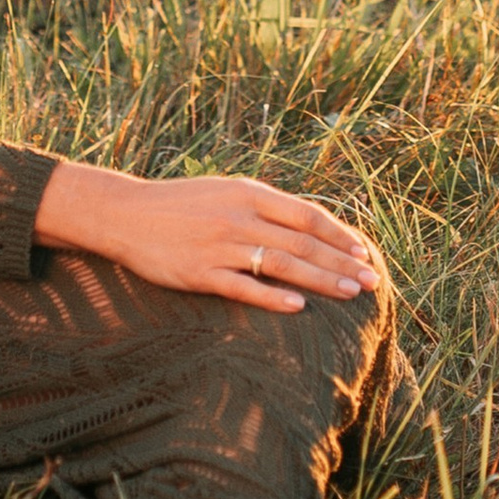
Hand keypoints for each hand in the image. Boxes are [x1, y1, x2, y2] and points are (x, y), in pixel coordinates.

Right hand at [34, 161, 385, 313]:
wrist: (126, 214)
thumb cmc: (181, 204)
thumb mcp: (226, 192)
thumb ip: (264, 207)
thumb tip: (309, 226)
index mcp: (248, 193)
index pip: (307, 215)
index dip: (339, 235)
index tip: (363, 252)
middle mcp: (239, 217)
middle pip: (302, 242)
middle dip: (341, 263)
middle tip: (372, 282)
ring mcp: (220, 246)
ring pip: (282, 265)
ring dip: (320, 280)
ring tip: (350, 294)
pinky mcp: (200, 273)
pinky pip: (244, 287)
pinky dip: (273, 297)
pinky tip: (298, 307)